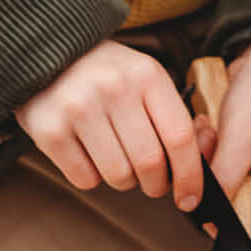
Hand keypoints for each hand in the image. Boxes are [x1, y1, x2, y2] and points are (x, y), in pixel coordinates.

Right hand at [13, 40, 201, 205]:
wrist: (48, 52)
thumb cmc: (109, 74)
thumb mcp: (146, 79)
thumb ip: (174, 116)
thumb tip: (202, 163)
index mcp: (147, 75)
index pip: (180, 137)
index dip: (191, 175)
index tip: (191, 197)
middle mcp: (114, 88)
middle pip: (150, 163)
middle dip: (156, 185)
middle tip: (151, 181)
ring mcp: (79, 107)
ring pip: (118, 176)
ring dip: (123, 180)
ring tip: (116, 158)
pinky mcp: (49, 129)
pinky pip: (84, 179)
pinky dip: (91, 177)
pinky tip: (87, 152)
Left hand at [207, 37, 250, 250]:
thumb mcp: (242, 141)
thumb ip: (223, 183)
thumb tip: (203, 214)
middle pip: (237, 221)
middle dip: (215, 199)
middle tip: (210, 166)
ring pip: (219, 192)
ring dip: (206, 168)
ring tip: (211, 134)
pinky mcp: (238, 154)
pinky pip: (213, 167)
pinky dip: (204, 150)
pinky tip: (209, 125)